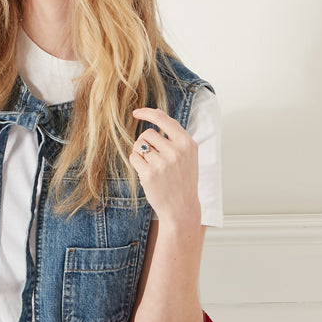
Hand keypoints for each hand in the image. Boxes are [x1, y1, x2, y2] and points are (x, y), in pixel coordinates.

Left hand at [129, 107, 200, 228]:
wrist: (181, 208)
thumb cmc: (183, 181)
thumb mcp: (187, 156)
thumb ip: (175, 137)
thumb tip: (156, 115)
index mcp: (187, 143)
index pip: (164, 119)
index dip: (148, 113)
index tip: (136, 112)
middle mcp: (176, 151)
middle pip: (147, 133)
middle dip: (145, 143)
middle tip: (152, 157)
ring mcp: (162, 163)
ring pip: (139, 145)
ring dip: (140, 153)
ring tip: (151, 165)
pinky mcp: (149, 174)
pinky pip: (134, 158)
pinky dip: (136, 163)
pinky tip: (146, 173)